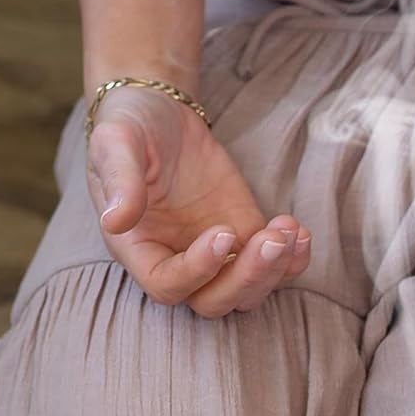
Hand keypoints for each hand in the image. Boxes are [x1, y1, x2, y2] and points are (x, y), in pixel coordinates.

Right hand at [86, 85, 310, 316]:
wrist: (162, 113)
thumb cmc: (130, 127)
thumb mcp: (115, 142)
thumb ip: (119, 180)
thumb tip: (114, 220)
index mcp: (138, 249)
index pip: (167, 285)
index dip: (197, 270)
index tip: (222, 233)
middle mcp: (177, 261)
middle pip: (214, 302)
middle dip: (248, 279)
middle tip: (272, 240)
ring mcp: (215, 256)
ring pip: (248, 293)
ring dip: (276, 271)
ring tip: (290, 230)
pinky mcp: (245, 240)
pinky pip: (274, 269)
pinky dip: (293, 261)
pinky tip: (300, 232)